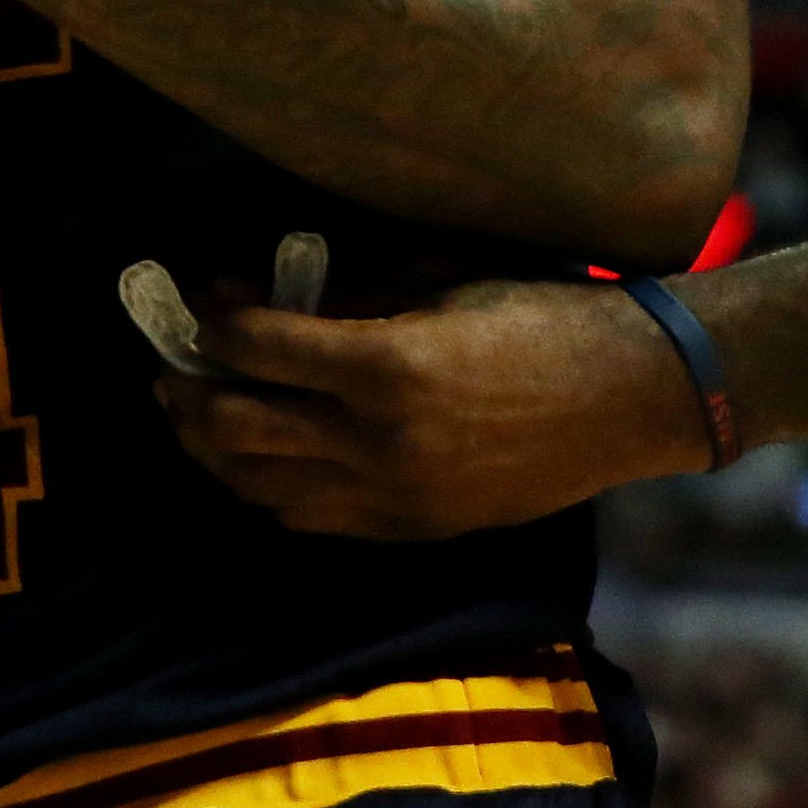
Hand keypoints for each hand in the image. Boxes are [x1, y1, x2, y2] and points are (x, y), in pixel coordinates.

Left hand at [152, 278, 714, 537]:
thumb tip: (257, 290)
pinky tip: (263, 460)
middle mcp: (381, 442)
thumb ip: (349, 291)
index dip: (215, 324)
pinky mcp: (416, 529)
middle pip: (238, 428)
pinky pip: (313, 520)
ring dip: (216, 449)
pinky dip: (271, 490)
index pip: (258, 349)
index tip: (200, 304)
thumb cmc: (546, 313)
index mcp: (389, 365)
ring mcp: (397, 496)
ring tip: (199, 415)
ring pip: (262, 486)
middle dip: (190, 394)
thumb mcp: (445, 278)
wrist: (634, 396)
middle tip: (172, 366)